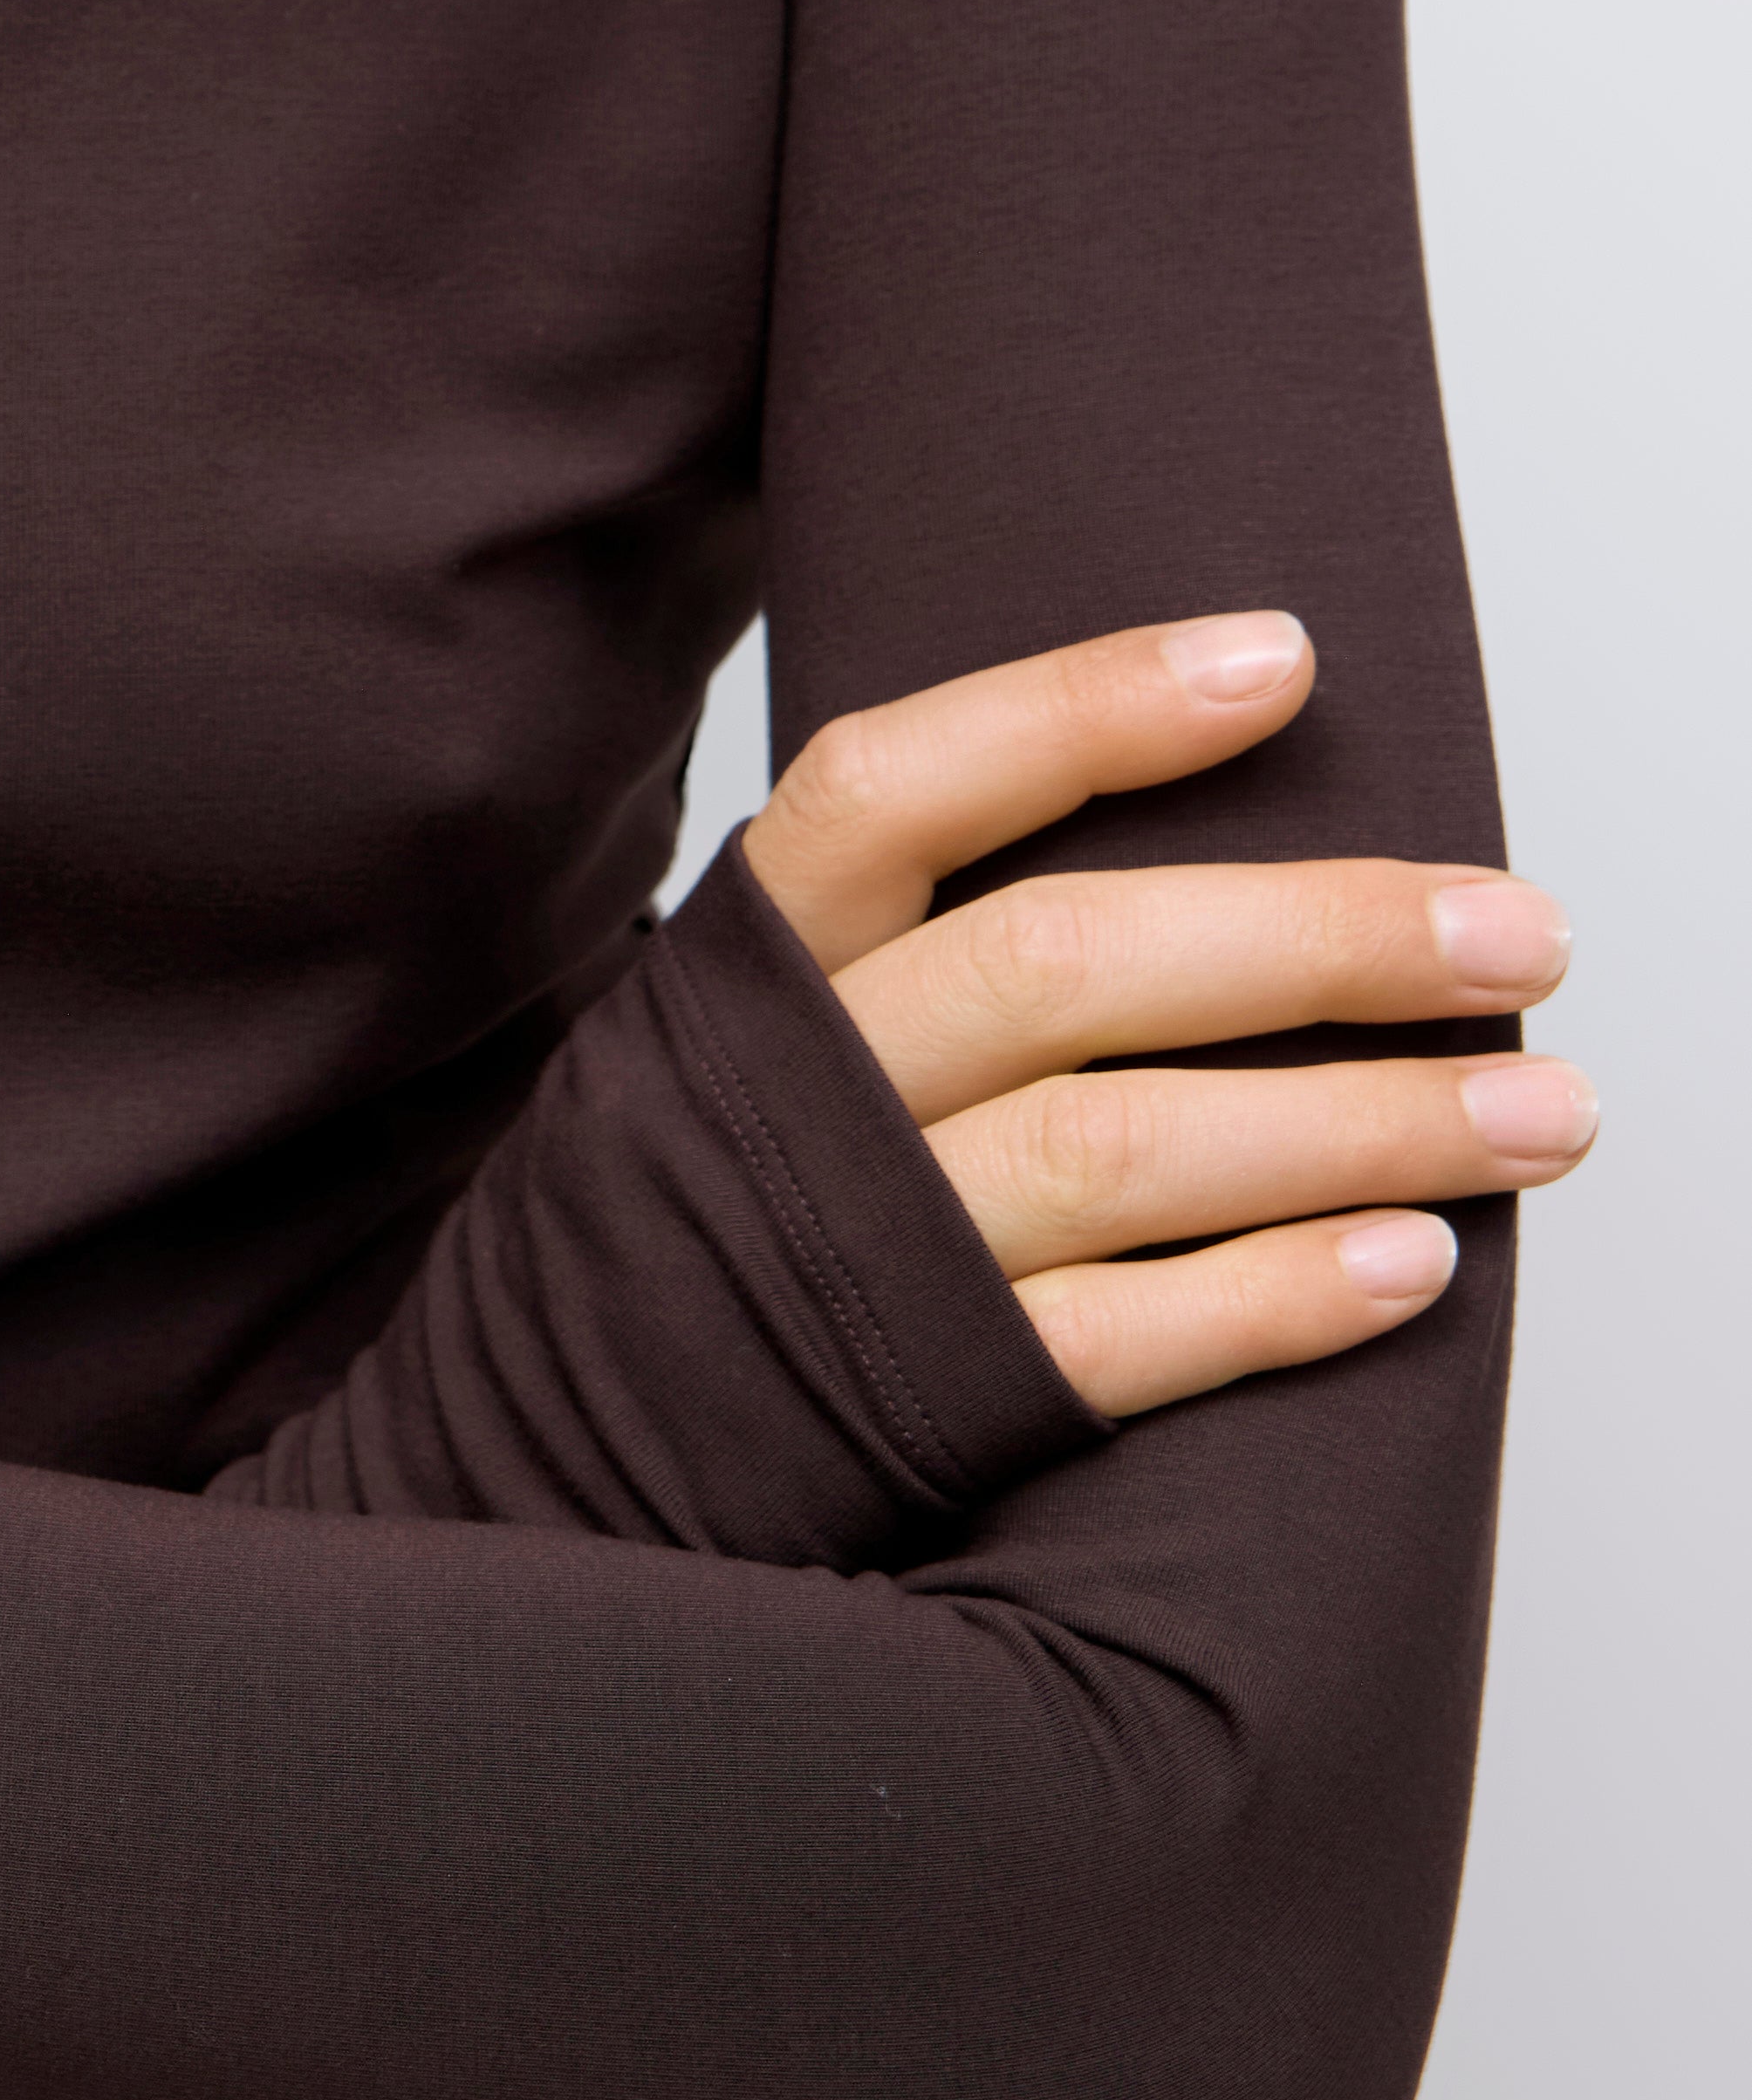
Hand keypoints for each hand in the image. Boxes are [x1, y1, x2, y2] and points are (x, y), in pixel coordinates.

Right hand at [740, 616, 1592, 1423]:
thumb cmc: (717, 1196)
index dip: (1081, 710)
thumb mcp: (744, 1022)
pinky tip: (1416, 1264)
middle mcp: (805, 1088)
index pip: (903, 783)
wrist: (555, 1440)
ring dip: (1357, 1127)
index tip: (1281, 658)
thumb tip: (1185, 829)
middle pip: (1065, 967)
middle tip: (1522, 932)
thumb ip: (906, 937)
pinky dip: (1275, 1300)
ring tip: (1544, 1114)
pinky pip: (1118, 1343)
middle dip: (1317, 938)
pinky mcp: (923, 1402)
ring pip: (1123, 1153)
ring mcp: (865, 1248)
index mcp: (752, 963)